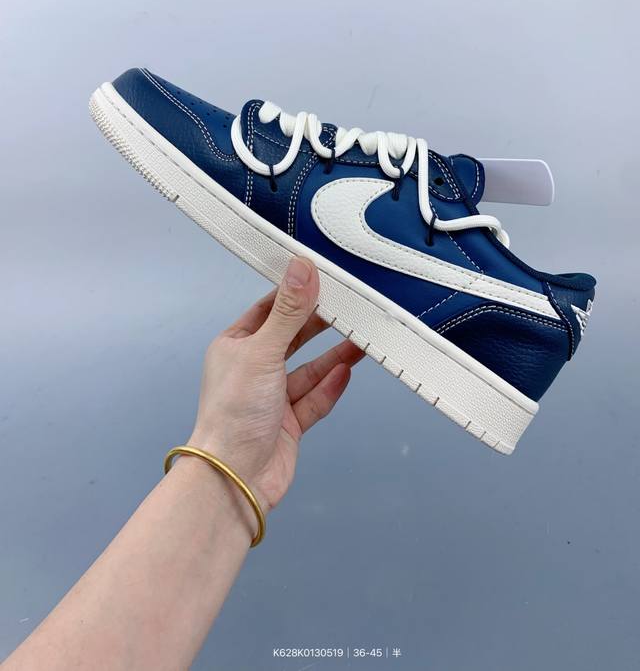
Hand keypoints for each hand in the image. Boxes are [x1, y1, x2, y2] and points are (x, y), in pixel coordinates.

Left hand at [188, 257, 363, 512]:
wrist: (234, 477)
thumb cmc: (235, 411)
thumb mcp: (263, 352)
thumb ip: (288, 312)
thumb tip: (302, 267)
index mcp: (235, 347)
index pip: (268, 310)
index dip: (293, 294)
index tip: (321, 277)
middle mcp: (252, 369)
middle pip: (291, 338)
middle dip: (319, 324)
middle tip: (349, 306)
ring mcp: (271, 398)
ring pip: (308, 370)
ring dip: (332, 355)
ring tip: (361, 338)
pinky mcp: (288, 424)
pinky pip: (314, 399)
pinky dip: (330, 386)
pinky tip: (347, 371)